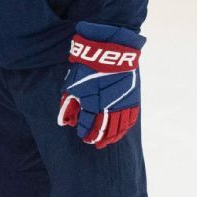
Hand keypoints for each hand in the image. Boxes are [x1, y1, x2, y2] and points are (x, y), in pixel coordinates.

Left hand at [57, 21, 144, 148]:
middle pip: (103, 130)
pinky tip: (121, 131)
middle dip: (98, 138)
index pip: (87, 126)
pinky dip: (125, 128)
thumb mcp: (72, 84)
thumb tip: (64, 121)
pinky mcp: (132, 99)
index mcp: (92, 105)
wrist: (110, 52)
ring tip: (107, 142)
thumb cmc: (87, 67)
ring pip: (118, 128)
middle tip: (94, 144)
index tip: (82, 137)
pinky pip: (130, 119)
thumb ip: (69, 104)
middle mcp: (108, 108)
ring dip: (112, 137)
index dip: (85, 133)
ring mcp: (122, 104)